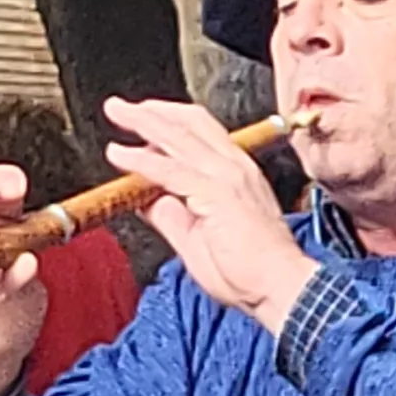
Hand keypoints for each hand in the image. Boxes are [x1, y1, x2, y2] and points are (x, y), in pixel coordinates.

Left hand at [103, 98, 318, 337]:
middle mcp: (235, 168)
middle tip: (120, 107)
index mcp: (237, 176)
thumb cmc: (249, 272)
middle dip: (152, 112)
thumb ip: (172, 215)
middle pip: (189, 124)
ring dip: (143, 124)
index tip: (142, 121)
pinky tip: (119, 155)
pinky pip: (170, 170)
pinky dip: (141, 160)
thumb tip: (146, 200)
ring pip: (178, 138)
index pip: (201, 135)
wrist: (279, 287)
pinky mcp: (216, 193)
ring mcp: (227, 178)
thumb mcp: (197, 238)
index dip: (168, 123)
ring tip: (116, 112)